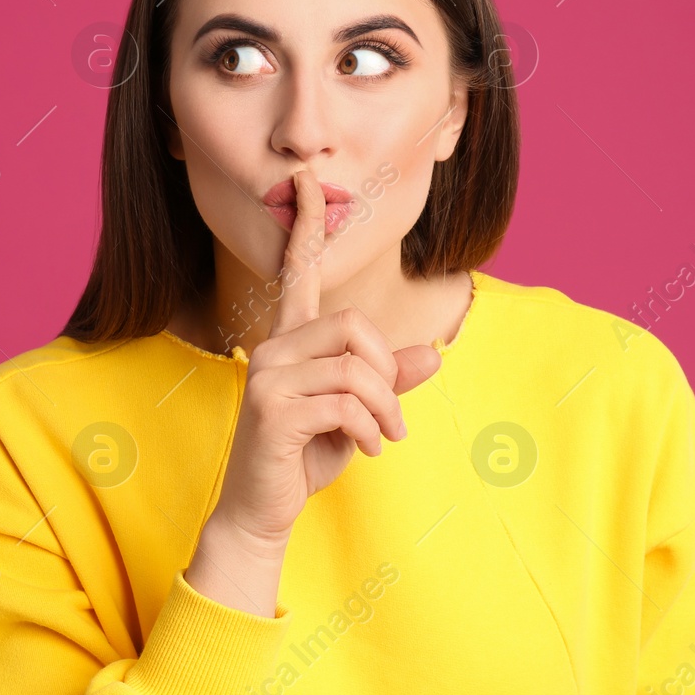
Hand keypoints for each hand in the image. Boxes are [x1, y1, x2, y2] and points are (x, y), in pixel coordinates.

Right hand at [211, 166, 443, 551]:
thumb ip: (389, 382)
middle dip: (388, 371)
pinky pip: (345, 403)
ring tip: (385, 438)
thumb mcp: (357, 417)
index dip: (307, 228)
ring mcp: (266, 376)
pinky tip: (365, 451)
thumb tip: (434, 353)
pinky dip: (369, 431)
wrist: (260, 512)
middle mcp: (272, 349)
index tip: (307, 182)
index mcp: (289, 342)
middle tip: (393, 416)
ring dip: (385, 409)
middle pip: (354, 325)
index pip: (297, 273)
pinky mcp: (271, 409)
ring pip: (356, 367)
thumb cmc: (304, 459)